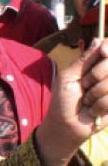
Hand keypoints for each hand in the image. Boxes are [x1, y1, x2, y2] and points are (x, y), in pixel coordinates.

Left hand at [35, 39, 107, 165]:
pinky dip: (100, 105)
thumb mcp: (69, 76)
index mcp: (95, 65)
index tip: (104, 53)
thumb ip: (85, 60)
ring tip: (87, 100)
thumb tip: (99, 40)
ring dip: (96, 93)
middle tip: (85, 85)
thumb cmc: (63, 100)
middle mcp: (107, 75)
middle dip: (97, 75)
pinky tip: (93, 110)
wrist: (66, 125)